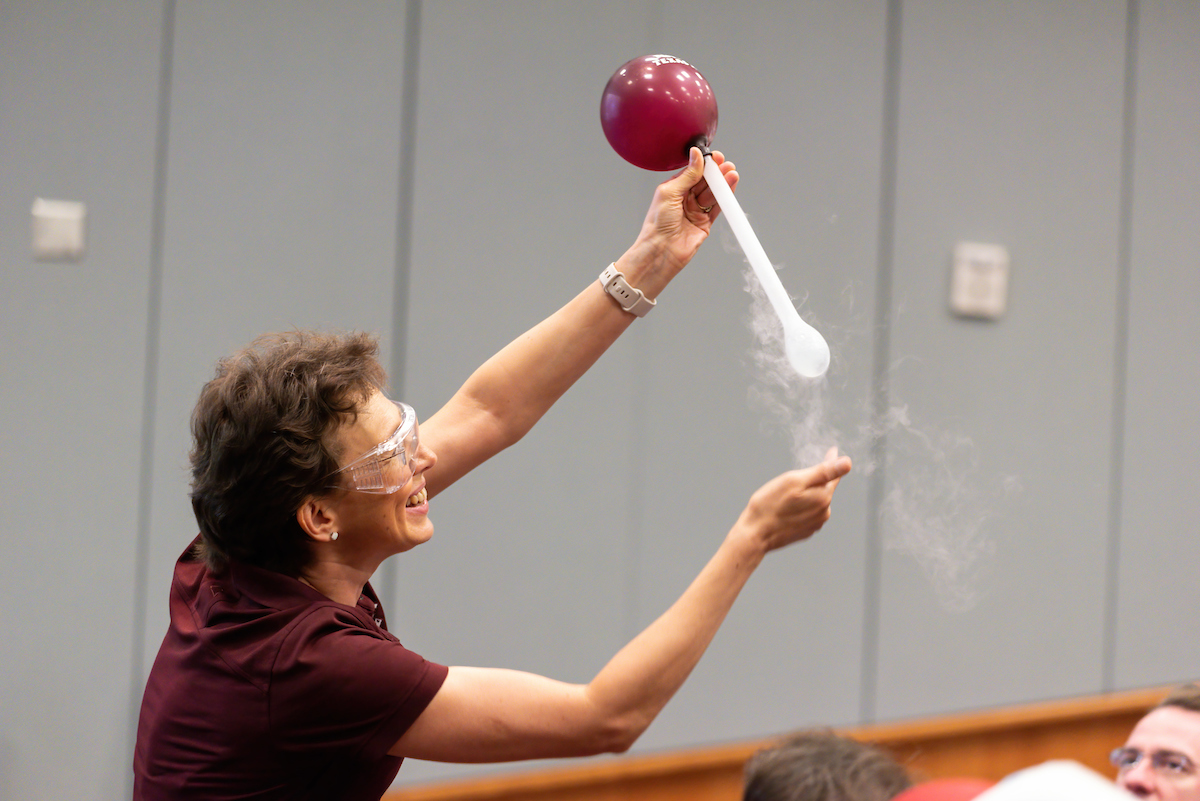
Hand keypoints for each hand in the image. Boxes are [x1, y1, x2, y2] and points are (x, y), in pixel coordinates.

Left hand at [616, 147, 738, 293]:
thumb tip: (696, 155)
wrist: (660, 250)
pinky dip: (725, 198)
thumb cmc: (657, 224)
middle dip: (716, 172)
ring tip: (731, 174)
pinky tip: (730, 187)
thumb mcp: (670, 192)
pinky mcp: (705, 222)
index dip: (704, 164)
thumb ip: (687, 175)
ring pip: (713, 193)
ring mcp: (696, 210)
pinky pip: (718, 207)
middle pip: (705, 181)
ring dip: (723, 183)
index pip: (693, 171)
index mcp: (674, 188)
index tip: (714, 157)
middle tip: (726, 165)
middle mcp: (685, 198)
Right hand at [733, 447, 851, 554]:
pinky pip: (807, 514)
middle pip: (822, 488)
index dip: (831, 460)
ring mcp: (815, 524)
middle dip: (812, 481)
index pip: (833, 474)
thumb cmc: (770, 505)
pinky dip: (800, 508)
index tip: (832, 451)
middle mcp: (824, 512)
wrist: (755, 534)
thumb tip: (847, 462)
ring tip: (784, 496)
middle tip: (792, 478)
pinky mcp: (805, 531)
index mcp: (823, 497)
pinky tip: (785, 509)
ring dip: (805, 495)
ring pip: (814, 501)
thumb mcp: (794, 480)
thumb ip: (823, 471)